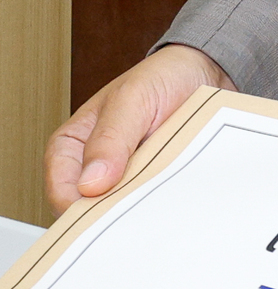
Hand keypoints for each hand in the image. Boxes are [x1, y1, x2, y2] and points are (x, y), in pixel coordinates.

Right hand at [45, 47, 234, 211]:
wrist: (207, 72)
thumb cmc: (162, 77)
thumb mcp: (133, 98)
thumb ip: (111, 137)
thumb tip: (90, 184)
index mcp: (73, 145)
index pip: (60, 190)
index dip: (76, 207)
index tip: (102, 213)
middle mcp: (95, 167)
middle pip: (90, 211)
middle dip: (110, 216)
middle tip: (136, 210)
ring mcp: (126, 179)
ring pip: (122, 214)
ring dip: (139, 212)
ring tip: (159, 198)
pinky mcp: (154, 185)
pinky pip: (152, 207)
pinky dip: (162, 206)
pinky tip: (174, 198)